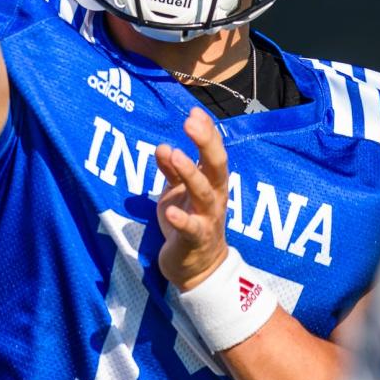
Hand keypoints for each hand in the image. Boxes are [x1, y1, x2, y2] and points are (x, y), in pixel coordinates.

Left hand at [155, 108, 230, 291]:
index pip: (213, 151)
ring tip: (176, 155)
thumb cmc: (188, 222)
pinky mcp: (196, 240)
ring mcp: (207, 218)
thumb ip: (172, 170)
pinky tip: (169, 211)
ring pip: (204, 193)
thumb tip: (163, 146)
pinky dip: (181, 220)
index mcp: (211, 182)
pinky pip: (191, 229)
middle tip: (191, 122)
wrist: (198, 268)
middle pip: (216, 166)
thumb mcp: (176, 192)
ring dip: (190, 173)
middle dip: (205, 143)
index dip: (206, 131)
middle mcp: (215, 197)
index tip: (195, 111)